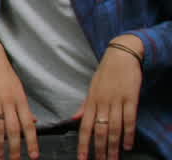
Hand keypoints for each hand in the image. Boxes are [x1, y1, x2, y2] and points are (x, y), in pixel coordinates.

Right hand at [0, 33, 38, 159]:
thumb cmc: (3, 73)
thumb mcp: (18, 88)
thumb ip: (24, 107)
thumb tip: (34, 122)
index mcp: (20, 100)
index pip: (28, 124)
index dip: (32, 141)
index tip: (34, 155)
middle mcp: (9, 102)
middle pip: (13, 129)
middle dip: (15, 148)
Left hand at [73, 36, 143, 159]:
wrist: (120, 56)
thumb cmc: (105, 74)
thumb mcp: (91, 88)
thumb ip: (85, 105)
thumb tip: (75, 118)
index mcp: (90, 101)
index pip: (84, 126)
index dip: (83, 143)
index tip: (82, 158)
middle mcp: (101, 103)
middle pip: (99, 130)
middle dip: (99, 149)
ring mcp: (116, 101)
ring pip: (114, 127)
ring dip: (113, 145)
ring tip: (114, 159)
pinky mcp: (130, 98)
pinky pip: (129, 119)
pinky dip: (128, 133)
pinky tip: (128, 145)